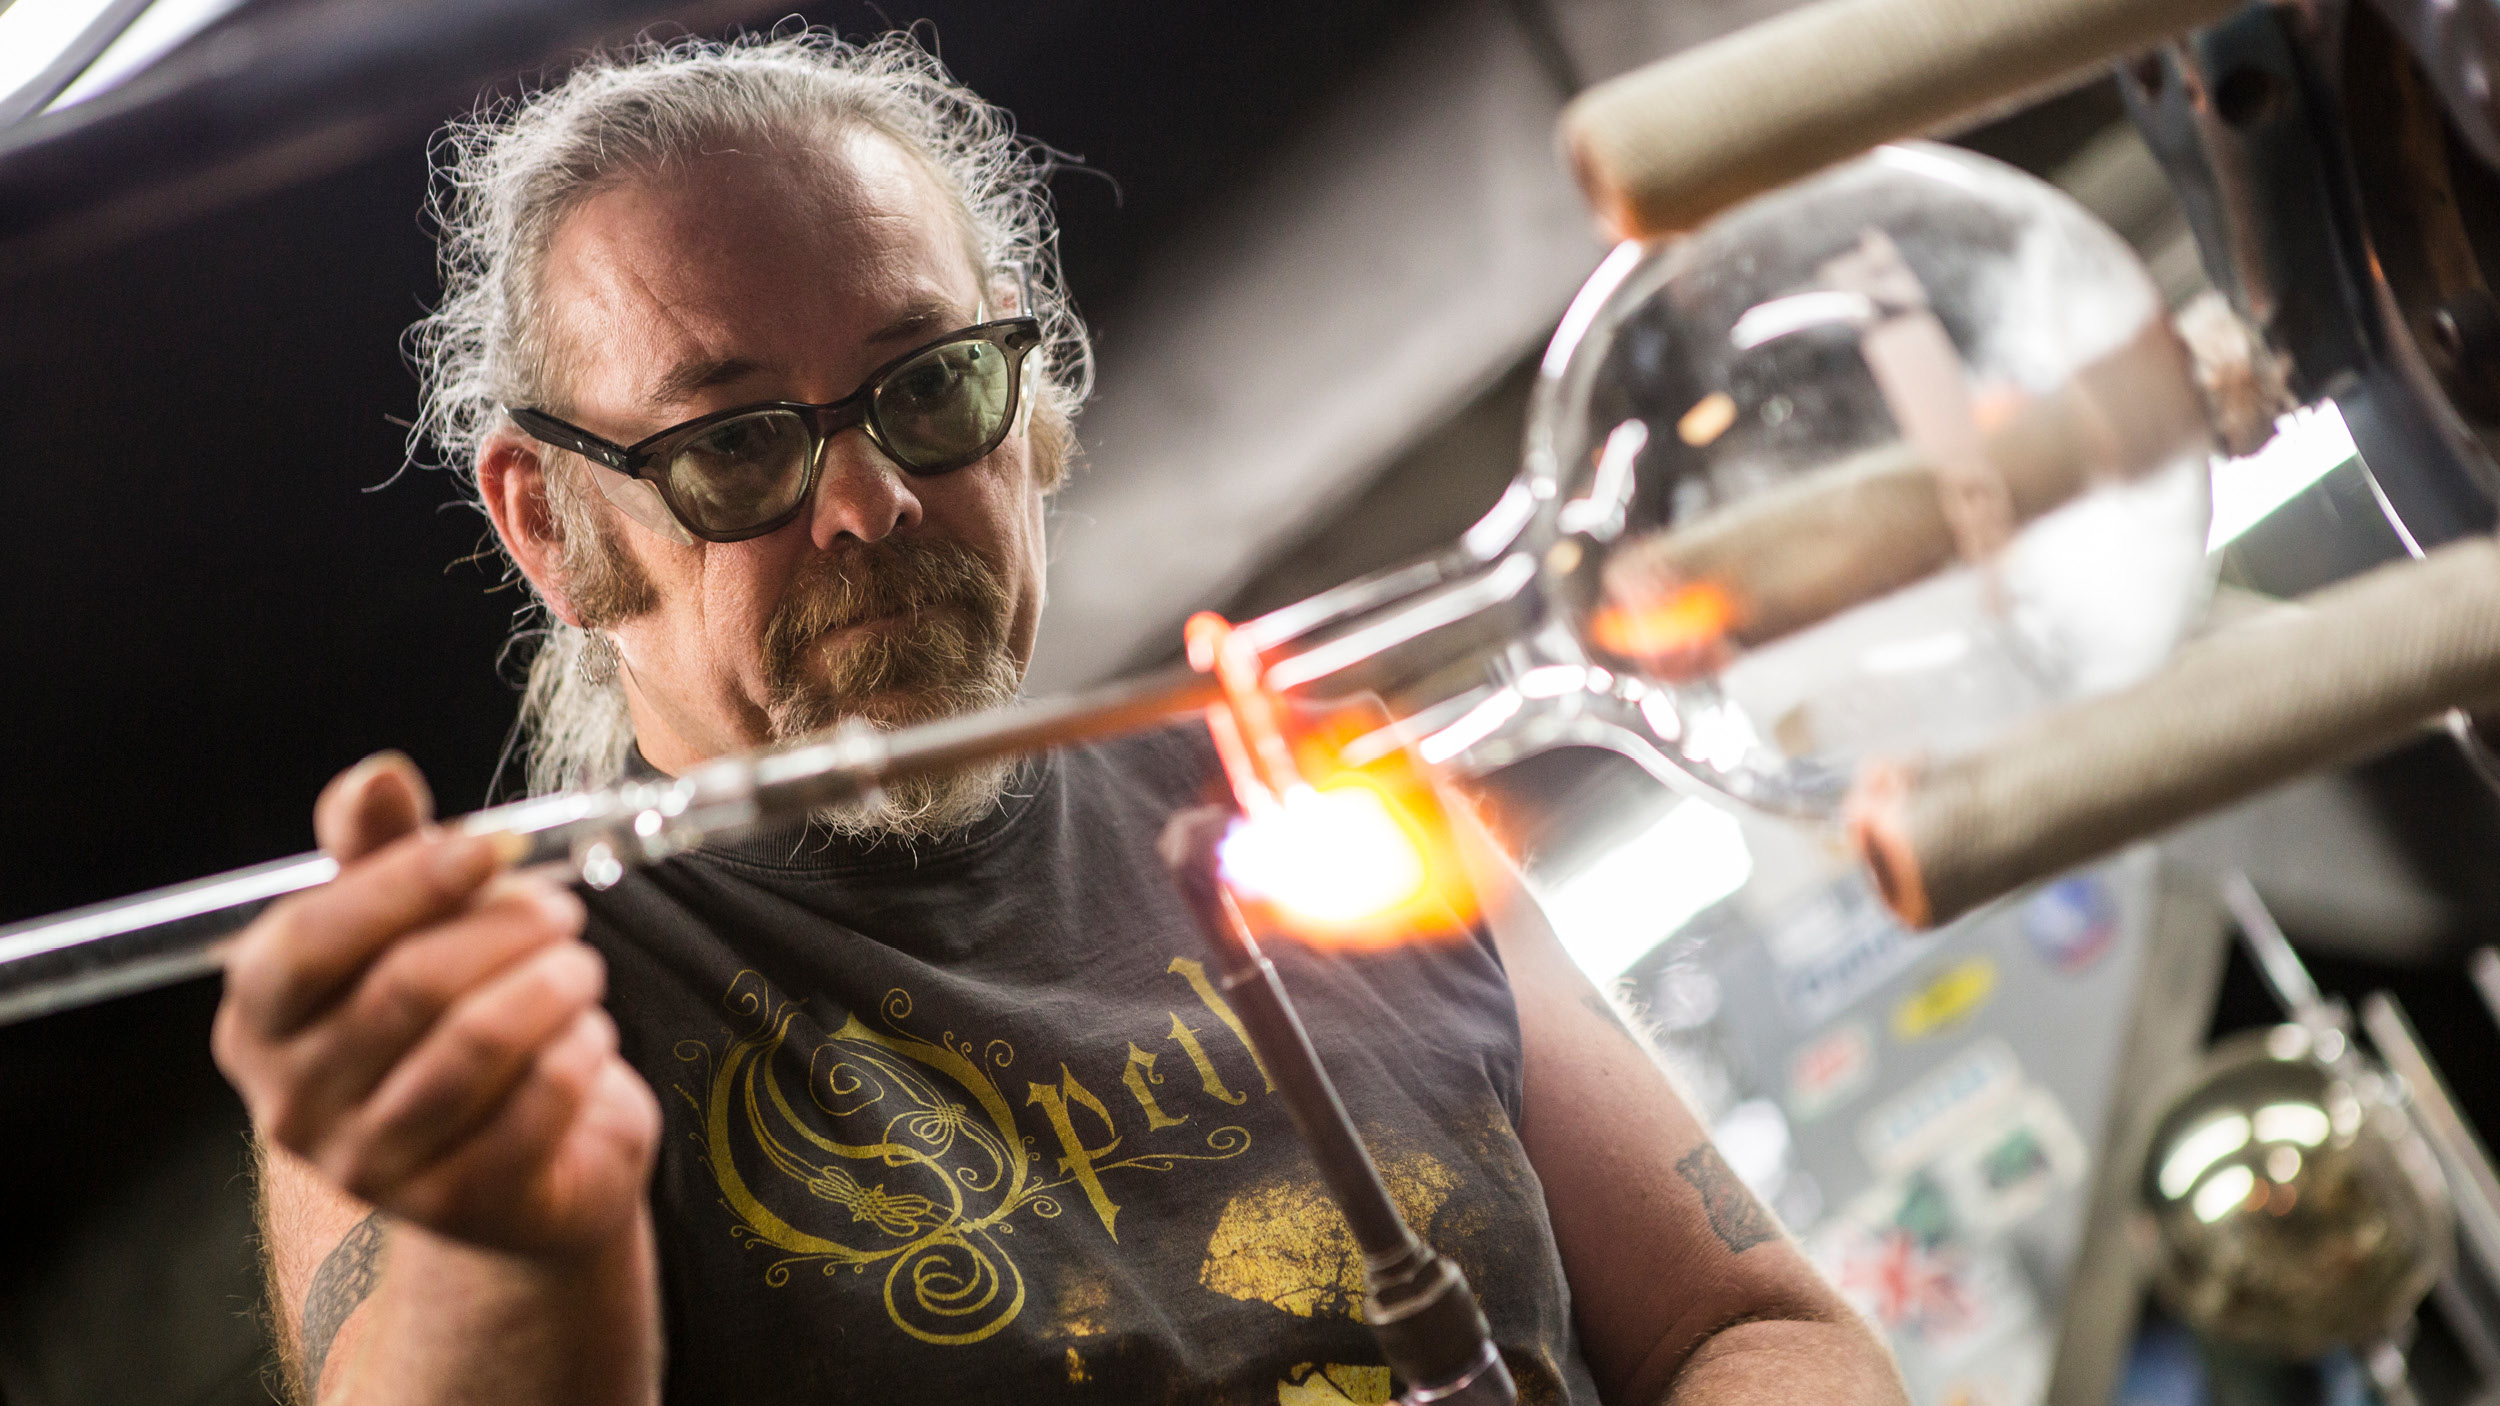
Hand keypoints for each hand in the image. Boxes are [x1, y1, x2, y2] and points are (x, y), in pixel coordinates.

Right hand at [212, 753, 659, 1259]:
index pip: (309, 942)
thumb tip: (377, 775)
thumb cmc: (451, 1018)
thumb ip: (382, 851)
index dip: (407, 883)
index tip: (491, 846)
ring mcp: (371, 1167)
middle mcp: (292, 1104)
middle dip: (506, 930)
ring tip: (580, 968)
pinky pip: (541, 1102)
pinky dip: (583, 1050)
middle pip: (408, 986)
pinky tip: (586, 1037)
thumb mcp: (409, 927)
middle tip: (560, 911)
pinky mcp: (459, 1205)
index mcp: (260, 1020)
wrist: (519, 1160)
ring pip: (480, 1043)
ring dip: (555, 985)